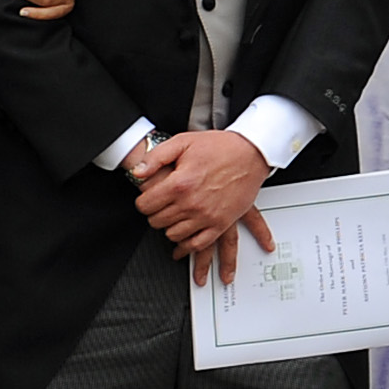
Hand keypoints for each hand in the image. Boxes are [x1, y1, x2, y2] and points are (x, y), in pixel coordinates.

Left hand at [130, 127, 276, 280]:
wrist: (251, 152)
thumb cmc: (220, 147)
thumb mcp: (183, 142)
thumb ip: (155, 157)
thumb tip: (137, 173)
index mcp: (180, 184)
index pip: (145, 205)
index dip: (143, 202)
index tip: (147, 200)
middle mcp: (192, 203)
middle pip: (158, 221)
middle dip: (155, 214)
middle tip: (160, 207)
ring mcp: (207, 216)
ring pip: (174, 235)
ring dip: (169, 228)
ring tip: (173, 218)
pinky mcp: (222, 223)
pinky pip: (198, 244)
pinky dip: (188, 246)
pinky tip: (184, 241)